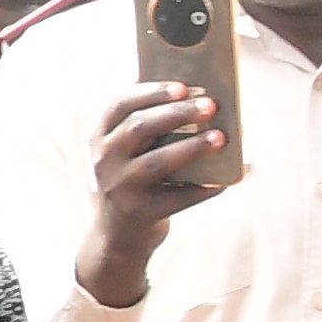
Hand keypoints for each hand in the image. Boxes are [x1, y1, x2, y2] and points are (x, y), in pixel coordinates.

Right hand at [73, 81, 233, 305]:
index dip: (149, 92)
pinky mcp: (140, 212)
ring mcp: (120, 188)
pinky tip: (221, 181)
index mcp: (100, 138)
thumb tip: (194, 98)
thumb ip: (146, 126)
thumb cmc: (134, 181)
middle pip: (140, 128)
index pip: (119, 106)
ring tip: (220, 137)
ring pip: (157, 161)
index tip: (182, 86)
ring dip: (192, 147)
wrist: (119, 235)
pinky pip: (177, 197)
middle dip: (178, 113)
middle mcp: (104, 161)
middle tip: (210, 105)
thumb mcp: (126, 152)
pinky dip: (202, 188)